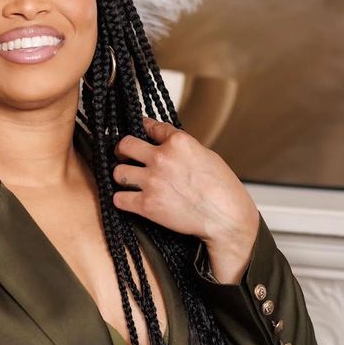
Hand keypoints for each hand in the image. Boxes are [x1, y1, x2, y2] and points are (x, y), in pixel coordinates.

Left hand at [111, 115, 258, 247]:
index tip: (139, 130)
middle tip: (124, 156)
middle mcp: (162, 158)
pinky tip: (129, 199)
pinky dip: (122, 200)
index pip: (150, 126)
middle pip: (125, 145)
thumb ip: (181, 148)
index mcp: (179, 142)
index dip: (143, 128)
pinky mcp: (146, 204)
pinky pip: (118, 199)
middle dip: (122, 150)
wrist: (226, 218)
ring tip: (130, 181)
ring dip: (122, 176)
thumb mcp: (206, 155)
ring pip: (118, 172)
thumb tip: (166, 145)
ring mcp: (152, 181)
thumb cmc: (223, 189)